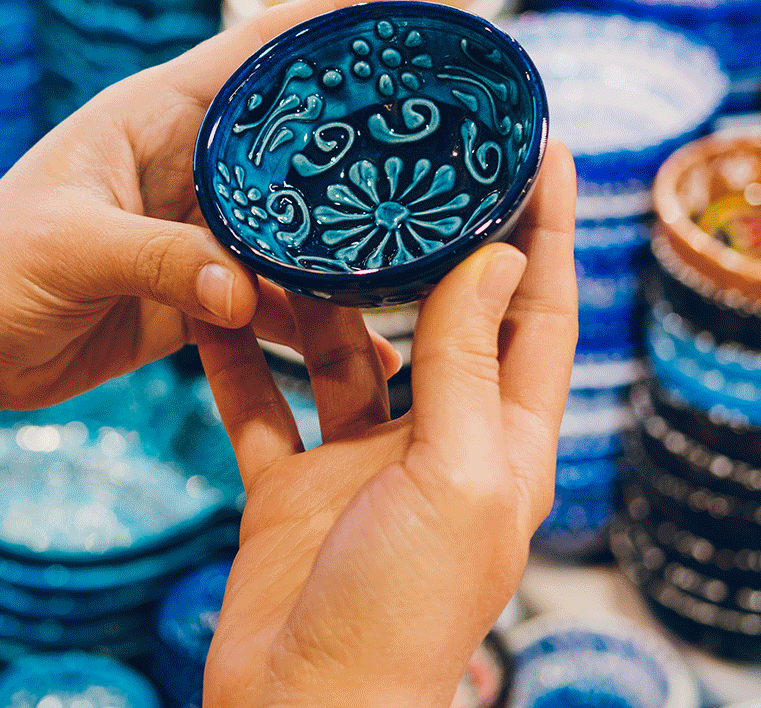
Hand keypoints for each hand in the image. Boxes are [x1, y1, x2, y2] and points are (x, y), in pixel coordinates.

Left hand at [0, 0, 440, 414]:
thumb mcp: (71, 248)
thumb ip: (163, 261)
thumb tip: (250, 292)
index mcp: (155, 112)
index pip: (266, 47)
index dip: (347, 13)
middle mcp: (189, 159)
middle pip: (305, 126)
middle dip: (380, 113)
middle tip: (471, 103)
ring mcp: (202, 227)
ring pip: (303, 217)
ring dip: (362, 225)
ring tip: (451, 223)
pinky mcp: (202, 293)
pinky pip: (280, 294)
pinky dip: (324, 311)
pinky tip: (381, 327)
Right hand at [194, 144, 576, 707]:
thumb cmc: (404, 615)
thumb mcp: (456, 475)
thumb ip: (467, 365)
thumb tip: (497, 254)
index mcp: (504, 444)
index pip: (537, 314)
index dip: (548, 230)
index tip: (544, 145)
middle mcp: (436, 445)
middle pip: (439, 319)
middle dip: (424, 242)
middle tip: (403, 157)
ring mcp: (358, 466)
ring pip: (337, 350)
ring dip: (313, 292)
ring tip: (287, 215)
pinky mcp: (290, 490)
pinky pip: (259, 403)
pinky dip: (236, 354)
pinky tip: (212, 300)